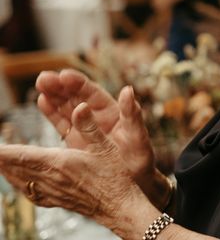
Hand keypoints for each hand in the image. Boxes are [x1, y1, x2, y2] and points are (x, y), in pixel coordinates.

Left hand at [0, 103, 155, 234]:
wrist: (120, 207)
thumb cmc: (115, 177)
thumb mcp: (106, 146)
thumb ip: (90, 126)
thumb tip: (80, 105)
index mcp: (60, 163)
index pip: (24, 155)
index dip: (5, 151)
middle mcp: (52, 179)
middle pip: (17, 169)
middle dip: (2, 160)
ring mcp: (53, 192)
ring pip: (21, 181)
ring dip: (7, 171)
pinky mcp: (57, 201)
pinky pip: (31, 193)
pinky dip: (19, 185)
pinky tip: (18, 183)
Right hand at [36, 70, 166, 207]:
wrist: (135, 183)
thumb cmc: (140, 159)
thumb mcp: (138, 136)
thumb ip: (132, 114)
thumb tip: (128, 90)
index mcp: (112, 112)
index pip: (92, 93)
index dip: (78, 83)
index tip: (64, 75)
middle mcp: (97, 116)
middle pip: (76, 96)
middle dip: (61, 86)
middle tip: (43, 78)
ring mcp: (85, 128)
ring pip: (67, 107)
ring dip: (54, 95)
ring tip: (40, 85)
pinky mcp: (77, 141)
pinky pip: (63, 123)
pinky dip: (53, 112)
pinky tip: (42, 101)